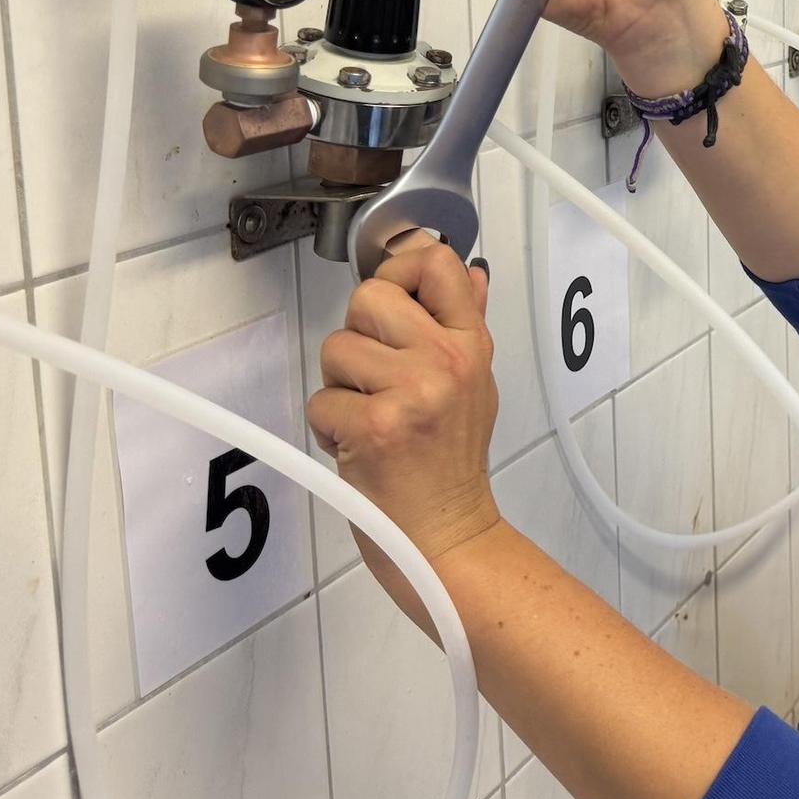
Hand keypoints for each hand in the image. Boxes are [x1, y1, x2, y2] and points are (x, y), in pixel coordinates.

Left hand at [308, 237, 500, 594]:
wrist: (445, 534)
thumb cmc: (452, 464)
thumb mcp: (476, 385)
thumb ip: (467, 325)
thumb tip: (471, 273)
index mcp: (471, 345)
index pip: (435, 263)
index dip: (399, 269)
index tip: (392, 296)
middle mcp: (446, 361)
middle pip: (369, 296)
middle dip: (357, 336)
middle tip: (375, 376)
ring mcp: (411, 392)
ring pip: (336, 349)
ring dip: (340, 388)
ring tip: (371, 416)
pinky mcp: (375, 426)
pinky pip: (321, 400)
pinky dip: (330, 429)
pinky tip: (360, 445)